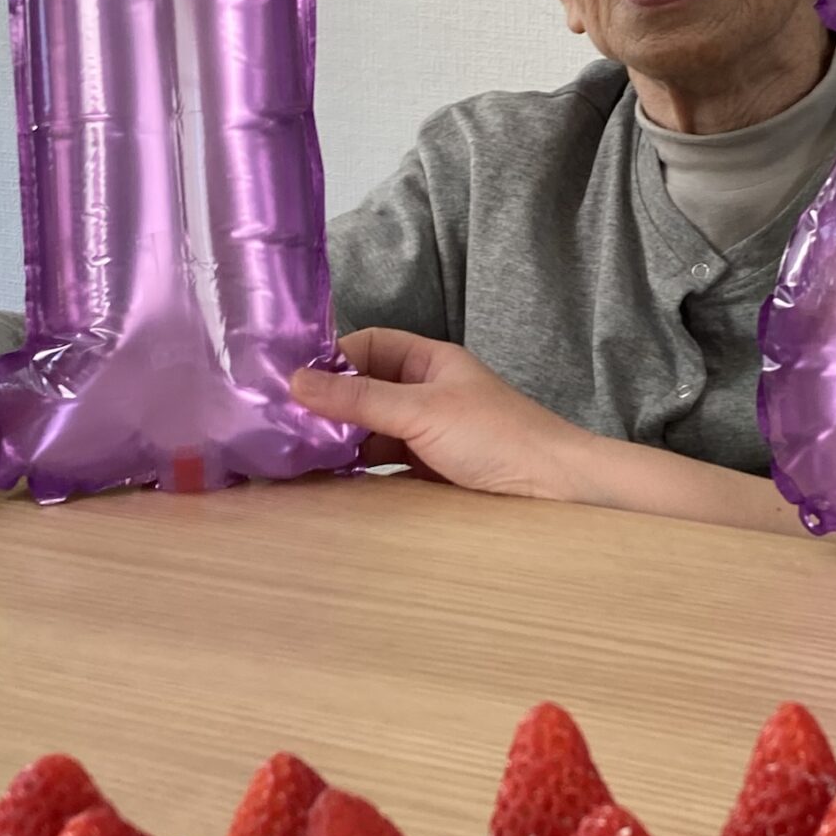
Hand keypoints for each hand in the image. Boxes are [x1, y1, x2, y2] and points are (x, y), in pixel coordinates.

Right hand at [290, 329, 587, 502]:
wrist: (553, 488)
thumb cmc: (497, 436)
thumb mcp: (422, 412)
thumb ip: (359, 398)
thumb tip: (295, 381)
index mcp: (429, 360)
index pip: (366, 347)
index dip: (330, 360)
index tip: (287, 383)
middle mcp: (426, 390)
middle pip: (363, 389)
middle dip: (326, 405)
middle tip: (281, 424)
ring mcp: (427, 430)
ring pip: (369, 428)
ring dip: (338, 439)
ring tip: (296, 453)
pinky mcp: (429, 466)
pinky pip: (382, 461)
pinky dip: (356, 467)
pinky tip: (329, 477)